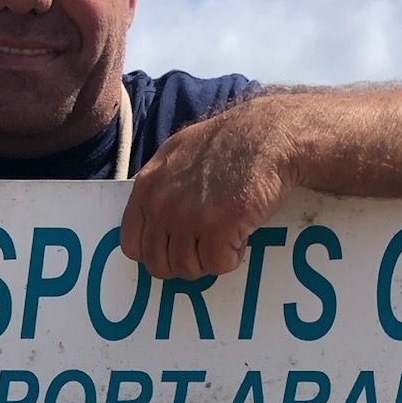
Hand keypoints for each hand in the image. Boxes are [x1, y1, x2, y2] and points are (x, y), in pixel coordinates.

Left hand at [120, 100, 292, 279]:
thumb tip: (152, 213)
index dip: (155, 252)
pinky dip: (231, 257)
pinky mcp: (217, 228)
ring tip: (225, 236)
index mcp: (147, 186)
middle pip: (158, 263)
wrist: (270, 134)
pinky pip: (217, 265)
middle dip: (183, 263)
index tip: (175, 248)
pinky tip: (241, 234)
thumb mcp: (178, 152)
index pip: (131, 243)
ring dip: (208, 260)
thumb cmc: (230, 141)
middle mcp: (161, 204)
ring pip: (187, 268)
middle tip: (205, 249)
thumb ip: (159, 184)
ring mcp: (188, 217)